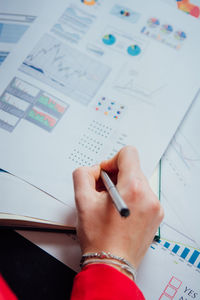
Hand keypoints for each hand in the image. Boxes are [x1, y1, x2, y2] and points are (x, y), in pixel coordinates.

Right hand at [73, 146, 163, 270]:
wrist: (111, 265)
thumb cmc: (99, 238)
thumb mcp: (82, 201)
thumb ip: (83, 175)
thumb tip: (93, 170)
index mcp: (133, 188)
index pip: (128, 154)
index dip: (111, 160)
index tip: (104, 174)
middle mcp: (149, 195)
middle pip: (132, 169)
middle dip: (114, 176)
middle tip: (102, 192)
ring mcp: (155, 207)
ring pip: (137, 182)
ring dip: (121, 187)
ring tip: (109, 204)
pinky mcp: (156, 215)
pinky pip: (143, 196)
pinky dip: (130, 198)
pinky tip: (118, 212)